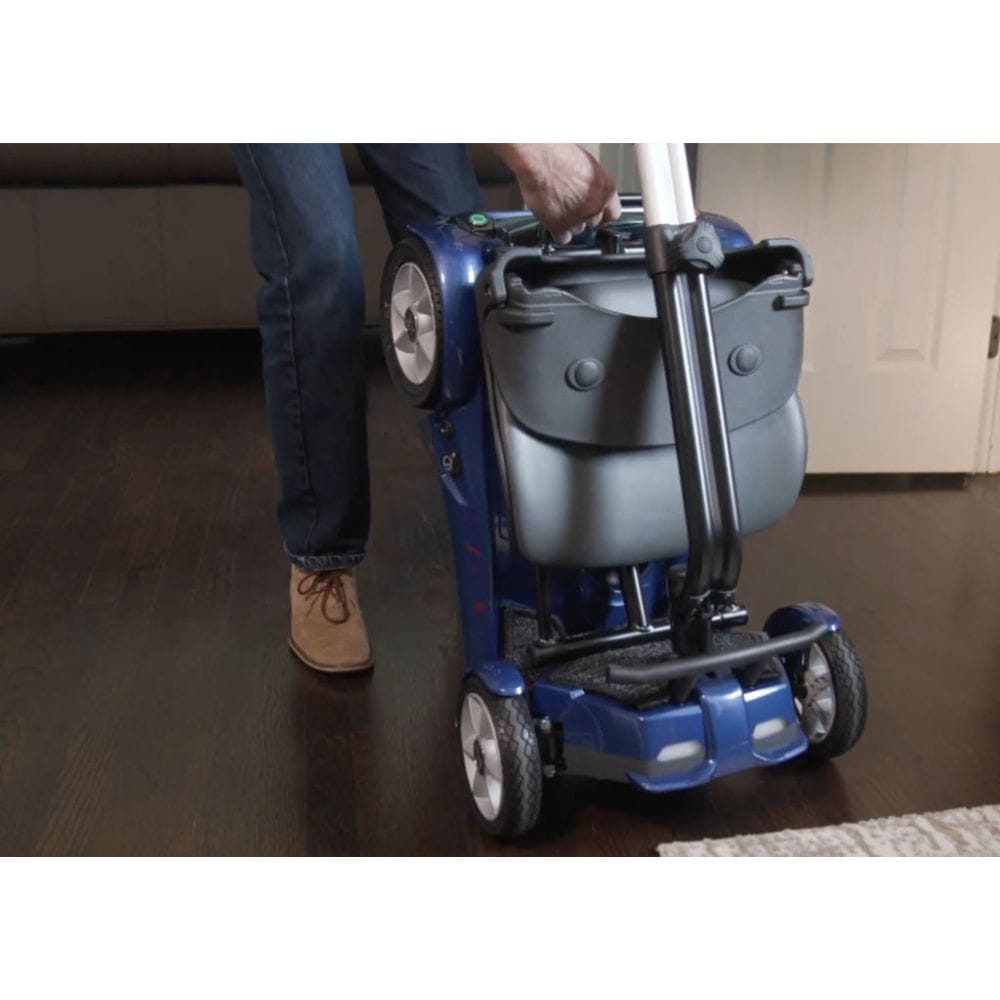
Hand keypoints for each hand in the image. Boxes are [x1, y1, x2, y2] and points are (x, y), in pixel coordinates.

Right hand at [495, 144, 621, 243]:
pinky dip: (557, 232)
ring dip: (569, 223)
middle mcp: (595, 206)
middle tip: (571, 205)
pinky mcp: (559, 225)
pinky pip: (563, 238)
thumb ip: (594, 187)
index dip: (602, 213)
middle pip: (593, 223)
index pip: (612, 214)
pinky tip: (553, 218)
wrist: (540, 157)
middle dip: (583, 217)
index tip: (596, 213)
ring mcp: (578, 218)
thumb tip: (592, 195)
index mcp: (606, 190)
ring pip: (578, 231)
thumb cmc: (560, 154)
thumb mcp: (589, 167)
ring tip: (559, 207)